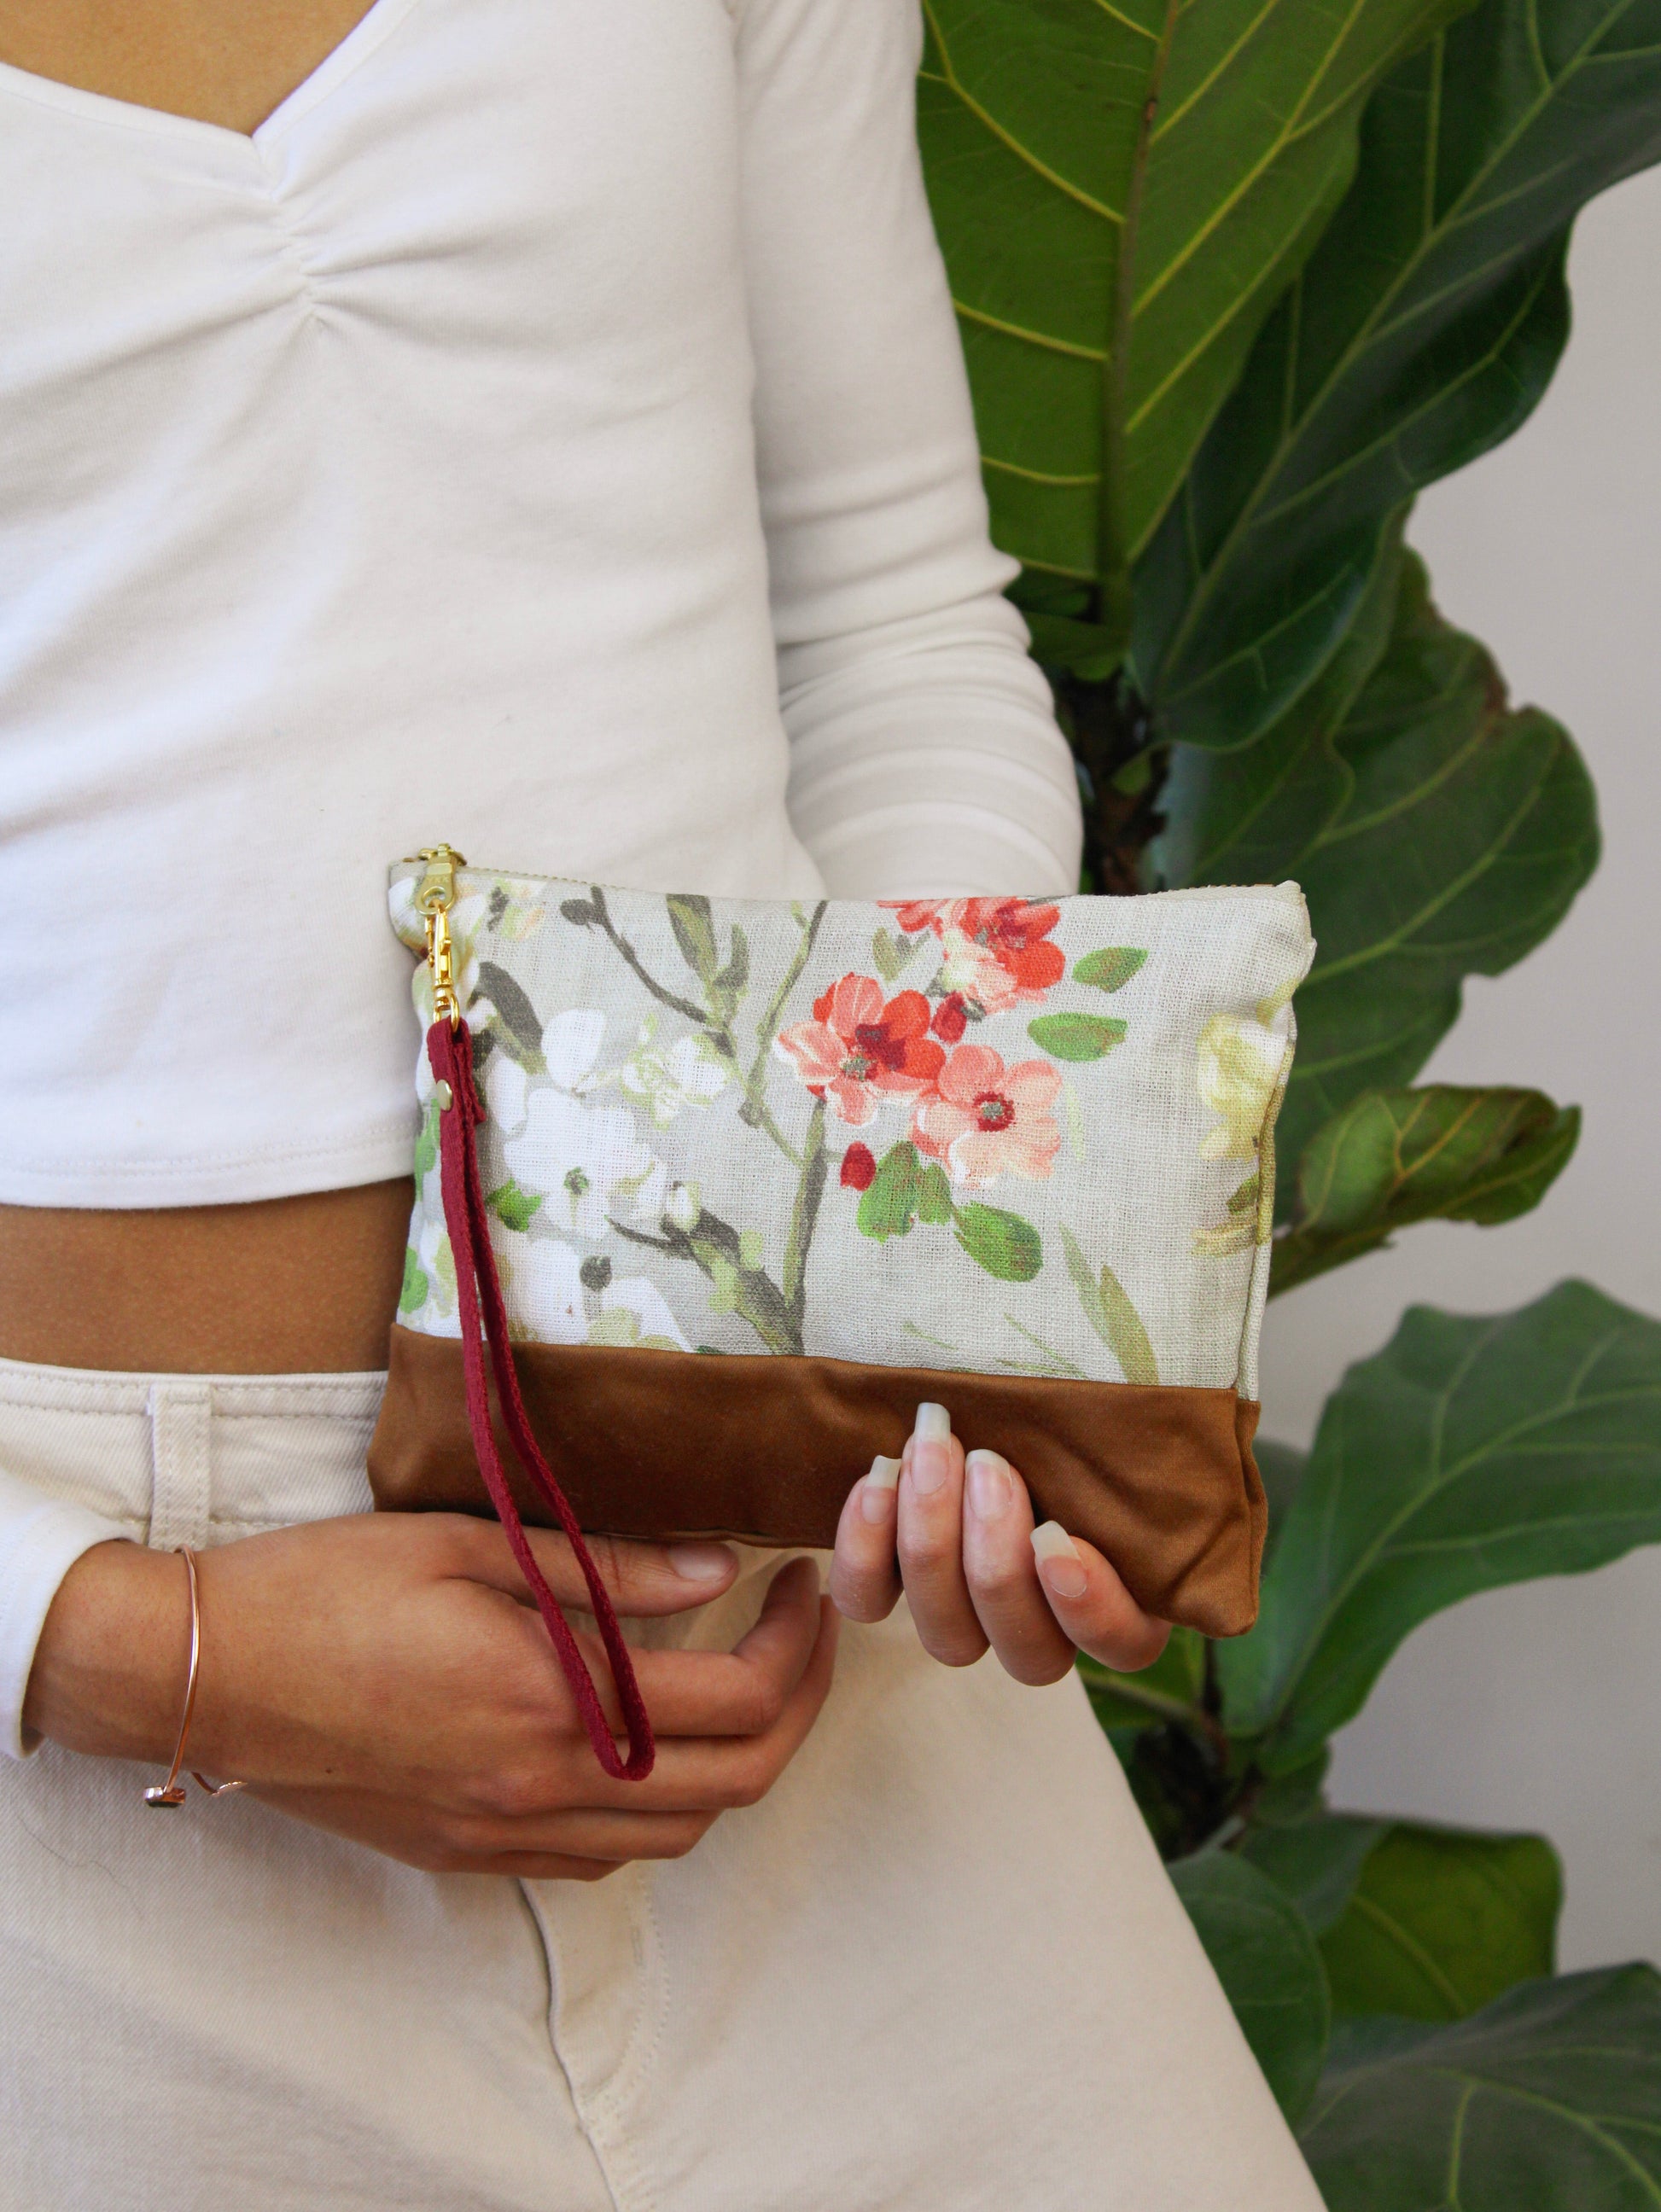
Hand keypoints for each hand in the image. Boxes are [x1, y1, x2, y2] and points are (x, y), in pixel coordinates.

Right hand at [26, 1516, 836, 1878]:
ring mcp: (506, 1830)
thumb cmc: (326, 1587)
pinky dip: (659, 1807)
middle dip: (797, 1705)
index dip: (797, 1640)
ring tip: (741, 1682)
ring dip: (737, 1764)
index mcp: (552, 1696)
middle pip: (736, 1781)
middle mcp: (544, 1782)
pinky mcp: (469, 1853)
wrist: (203, 1676)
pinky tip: (649, 1740)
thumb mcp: (471, 1545)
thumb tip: (718, 1566)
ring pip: (679, 1832)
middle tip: (801, 1630)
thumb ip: (608, 1566)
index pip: (738, 1696)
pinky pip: (604, 1855)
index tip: (802, 1580)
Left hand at [829, 1402, 1168, 1683]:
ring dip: (934, 1542)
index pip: (1121, 1643)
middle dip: (997, 1556)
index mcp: (1122, 1597)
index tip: (1059, 1541)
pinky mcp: (895, 1588)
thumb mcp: (1113, 1428)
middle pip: (1025, 1649)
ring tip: (933, 1451)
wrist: (978, 1395)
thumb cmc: (1069, 1412)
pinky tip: (878, 1480)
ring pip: (948, 1636)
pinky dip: (864, 1549)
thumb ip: (1131, 1453)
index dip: (1091, 1607)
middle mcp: (1045, 1627)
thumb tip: (1180, 1429)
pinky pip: (868, 1602)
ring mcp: (966, 1615)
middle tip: (989, 1466)